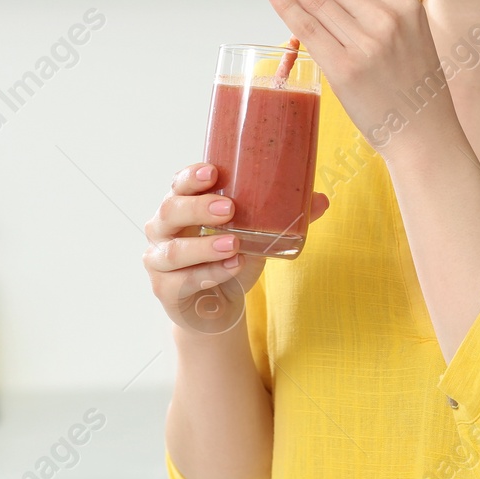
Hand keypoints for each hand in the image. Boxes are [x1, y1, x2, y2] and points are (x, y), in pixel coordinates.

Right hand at [144, 161, 328, 333]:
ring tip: (233, 245)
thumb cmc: (230, 259)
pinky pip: (182, 281)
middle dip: (199, 208)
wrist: (215, 306)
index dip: (191, 176)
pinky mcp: (164, 288)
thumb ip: (282, 218)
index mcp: (182, 204)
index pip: (178, 183)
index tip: (213, 172)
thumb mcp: (255, 235)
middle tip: (230, 209)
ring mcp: (159, 259)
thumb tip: (321, 200)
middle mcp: (163, 228)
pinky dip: (208, 274)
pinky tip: (231, 269)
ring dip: (205, 246)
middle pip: (170, 211)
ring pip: (174, 250)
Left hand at [260, 0, 457, 158]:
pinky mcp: (344, 69)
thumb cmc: (416, 91)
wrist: (424, 134)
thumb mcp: (414, 38)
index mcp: (408, 8)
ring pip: (317, 5)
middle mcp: (388, 21)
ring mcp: (365, 45)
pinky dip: (285, 9)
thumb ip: (382, 15)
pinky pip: (307, 29)